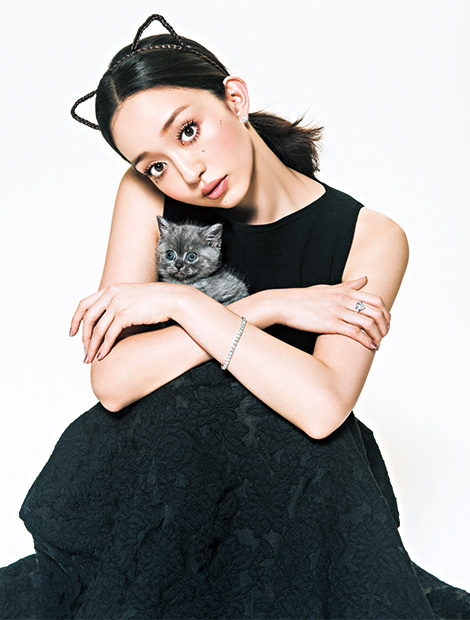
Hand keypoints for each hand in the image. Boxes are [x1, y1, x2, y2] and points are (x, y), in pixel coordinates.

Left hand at [69, 282, 181, 362]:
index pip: (84, 304)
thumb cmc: (156, 301)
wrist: (172, 299)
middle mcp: (111, 294)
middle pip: (87, 318)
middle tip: (83, 351)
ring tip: (90, 358)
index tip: (72, 333)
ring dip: (92, 346)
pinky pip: (109, 334)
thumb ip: (118, 304)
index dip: (75, 320)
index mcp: (110, 289)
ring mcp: (117, 304)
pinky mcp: (125, 314)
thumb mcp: (132, 297)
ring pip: (97, 329)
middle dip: (83, 338)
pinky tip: (102, 356)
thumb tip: (109, 321)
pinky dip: (104, 347)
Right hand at [275, 276, 390, 348]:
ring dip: (378, 335)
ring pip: (368, 323)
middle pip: (376, 311)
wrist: (283, 305)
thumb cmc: (302, 298)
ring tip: (378, 343)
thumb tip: (365, 279)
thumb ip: (347, 286)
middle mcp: (344, 300)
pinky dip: (366, 341)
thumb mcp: (327, 288)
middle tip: (384, 334)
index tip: (385, 323)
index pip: (376, 299)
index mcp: (345, 291)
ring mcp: (338, 311)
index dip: (385, 312)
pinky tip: (371, 346)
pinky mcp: (330, 324)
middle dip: (384, 325)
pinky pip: (355, 332)